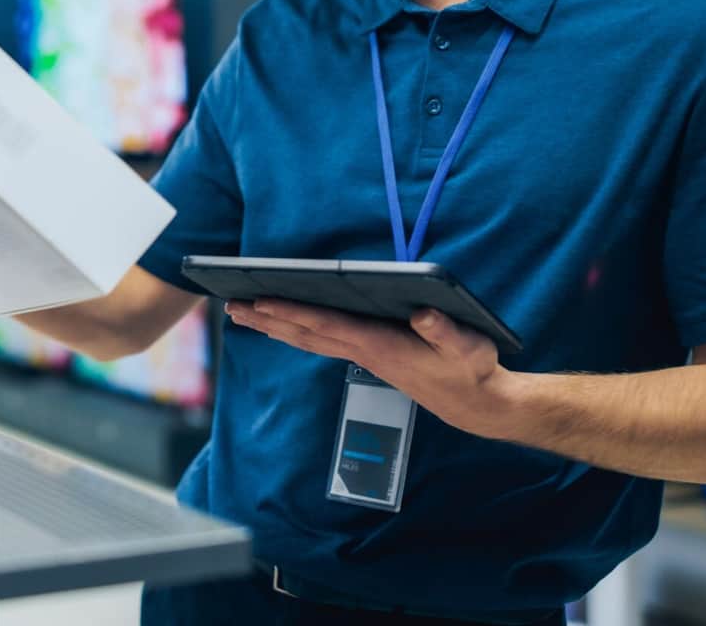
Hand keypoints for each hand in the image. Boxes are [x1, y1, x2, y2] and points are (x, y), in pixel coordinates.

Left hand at [224, 300, 515, 437]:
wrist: (474, 404)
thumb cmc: (471, 370)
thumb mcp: (467, 347)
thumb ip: (444, 330)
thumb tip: (422, 312)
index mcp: (380, 344)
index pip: (326, 325)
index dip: (292, 312)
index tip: (261, 301)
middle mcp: (364, 350)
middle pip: (305, 333)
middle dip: (267, 320)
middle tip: (231, 307)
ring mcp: (364, 355)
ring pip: (309, 339)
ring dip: (275, 326)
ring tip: (244, 315)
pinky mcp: (370, 356)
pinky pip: (323, 341)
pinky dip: (298, 330)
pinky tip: (285, 326)